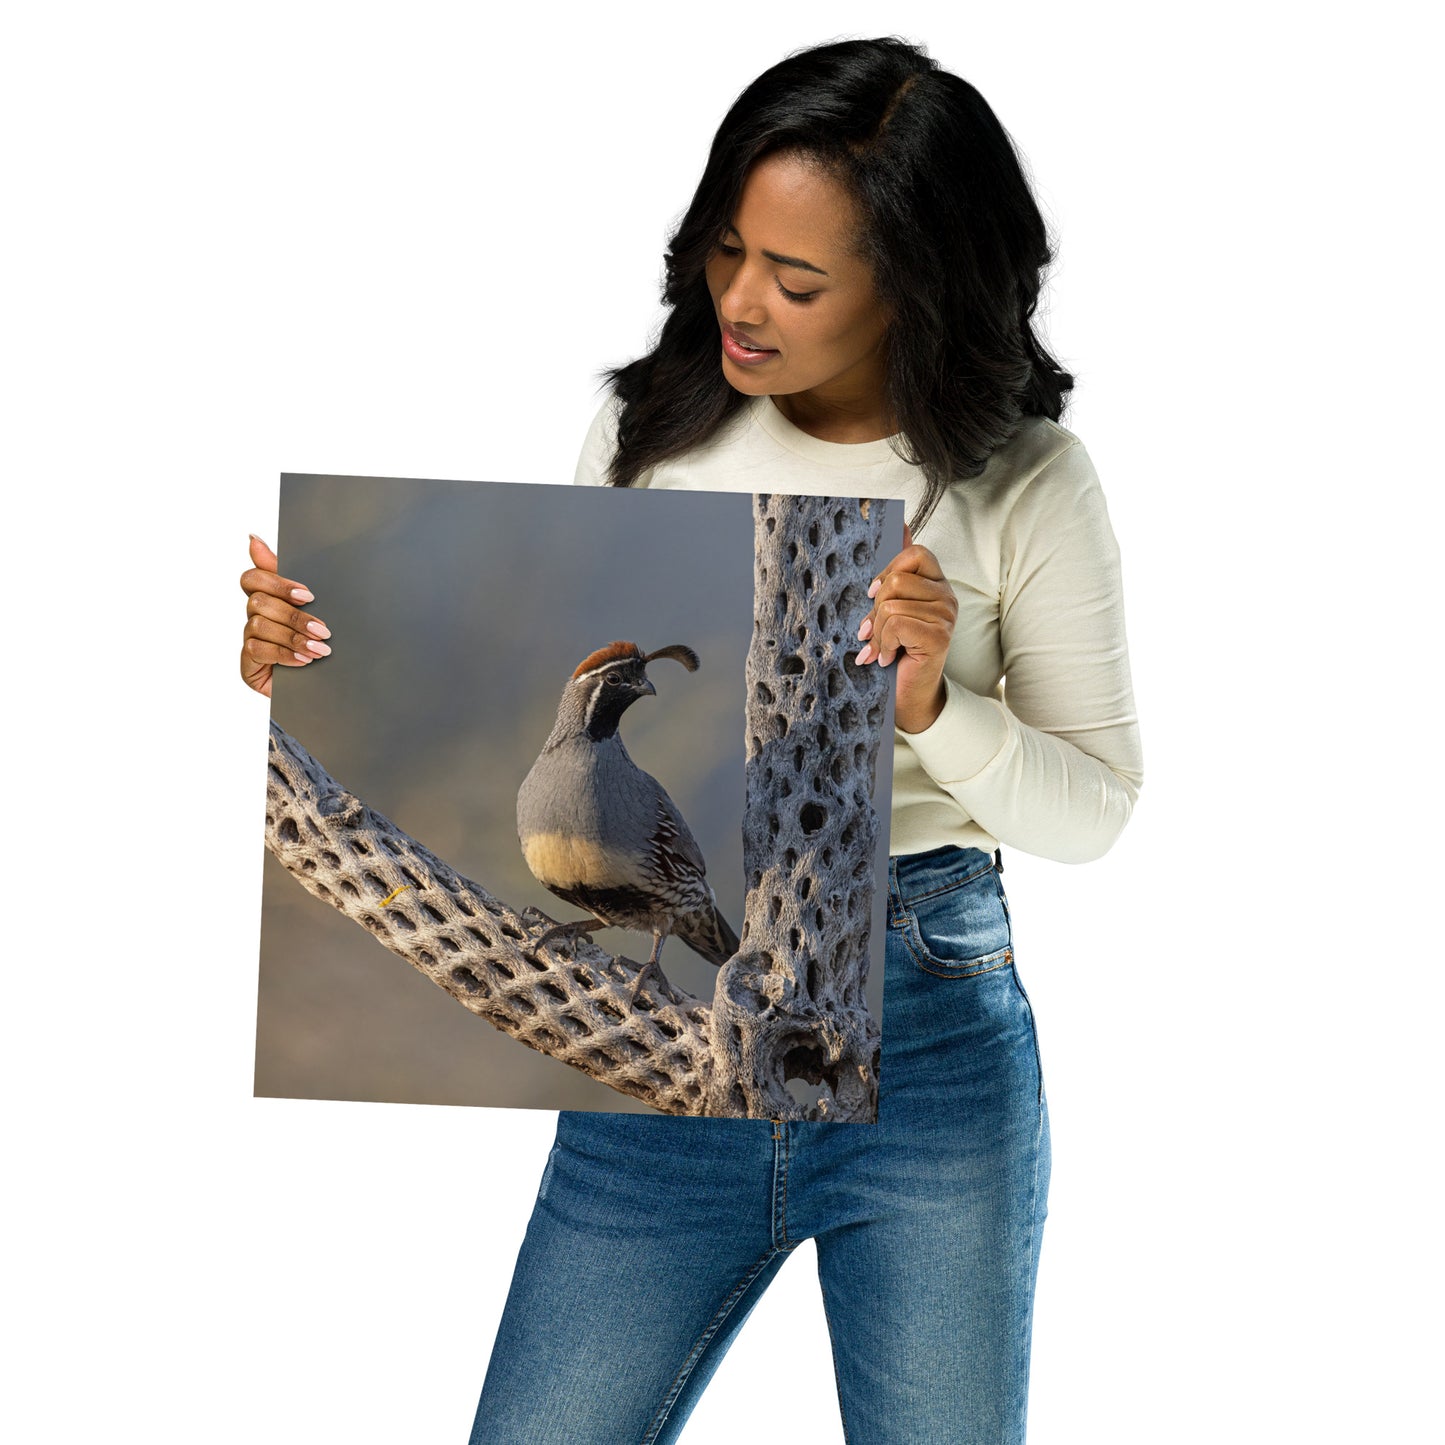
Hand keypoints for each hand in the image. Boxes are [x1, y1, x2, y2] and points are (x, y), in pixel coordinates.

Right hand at [239, 535, 330, 697]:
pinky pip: (257, 650)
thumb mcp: (314, 608)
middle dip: (294, 616)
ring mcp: (249, 640)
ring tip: (320, 649)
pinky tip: (305, 661)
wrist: (327, 687)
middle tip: (324, 630)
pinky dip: (284, 654)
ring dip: (293, 637)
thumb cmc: (319, 642)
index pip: (253, 578)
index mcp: (268, 598)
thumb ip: (289, 576)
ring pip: (259, 625)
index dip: (277, 583)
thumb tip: (253, 538)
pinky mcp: (247, 665)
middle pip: (259, 602)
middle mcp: (254, 617)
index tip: (308, 595)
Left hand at [854, 524, 956, 733]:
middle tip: (872, 631)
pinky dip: (883, 643)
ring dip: (878, 632)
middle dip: (875, 608)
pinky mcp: (939, 635)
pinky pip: (896, 623)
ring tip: (881, 648)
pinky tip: (887, 658)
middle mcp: (947, 596)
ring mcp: (946, 616)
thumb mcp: (890, 607)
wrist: (906, 696)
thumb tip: (901, 524)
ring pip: (892, 604)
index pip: (916, 553)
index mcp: (936, 584)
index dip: (889, 570)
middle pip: (897, 580)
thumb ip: (897, 570)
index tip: (873, 595)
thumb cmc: (896, 651)